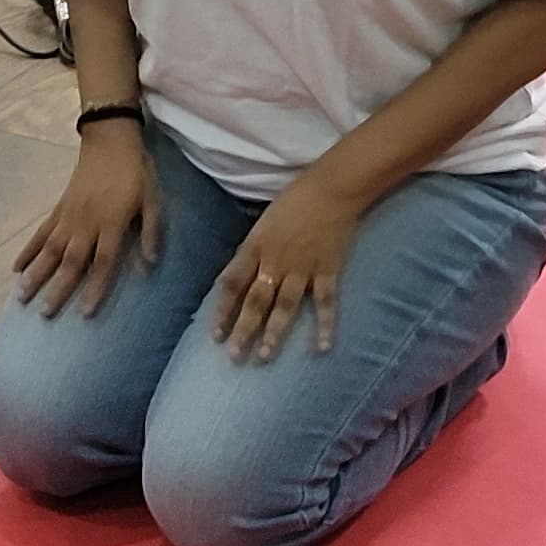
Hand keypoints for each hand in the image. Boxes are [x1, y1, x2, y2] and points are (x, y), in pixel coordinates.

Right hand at [12, 129, 159, 319]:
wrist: (109, 140)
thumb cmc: (135, 172)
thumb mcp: (152, 200)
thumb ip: (151, 232)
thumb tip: (150, 265)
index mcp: (111, 223)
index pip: (103, 262)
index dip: (95, 288)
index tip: (85, 313)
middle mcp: (86, 223)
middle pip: (71, 261)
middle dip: (58, 288)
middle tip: (44, 313)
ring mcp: (69, 216)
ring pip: (50, 250)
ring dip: (36, 273)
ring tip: (21, 296)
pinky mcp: (58, 208)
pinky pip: (40, 233)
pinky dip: (28, 251)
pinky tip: (16, 268)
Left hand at [212, 174, 365, 359]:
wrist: (331, 189)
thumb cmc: (294, 200)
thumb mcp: (263, 223)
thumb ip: (253, 251)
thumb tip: (239, 280)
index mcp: (256, 246)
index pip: (232, 283)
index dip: (222, 310)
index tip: (215, 335)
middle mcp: (275, 262)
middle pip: (255, 301)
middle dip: (243, 329)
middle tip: (234, 356)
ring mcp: (302, 268)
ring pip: (284, 306)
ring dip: (274, 333)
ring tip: (264, 356)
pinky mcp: (327, 271)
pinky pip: (326, 303)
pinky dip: (325, 325)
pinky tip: (322, 348)